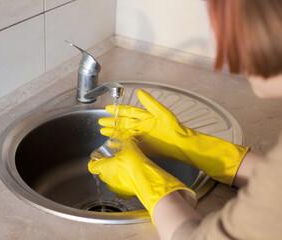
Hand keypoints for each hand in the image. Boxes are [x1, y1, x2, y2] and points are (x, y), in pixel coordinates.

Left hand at [88, 138, 195, 219]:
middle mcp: (107, 179)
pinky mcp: (124, 194)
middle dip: (107, 166)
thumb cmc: (135, 164)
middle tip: (114, 160)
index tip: (96, 159)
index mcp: (104, 167)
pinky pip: (121, 190)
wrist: (147, 179)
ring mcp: (115, 188)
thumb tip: (126, 138)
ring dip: (115, 175)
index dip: (93, 162)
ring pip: (111, 181)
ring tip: (124, 169)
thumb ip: (125, 142)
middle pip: (102, 172)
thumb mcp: (130, 147)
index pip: (92, 166)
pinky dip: (123, 185)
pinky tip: (129, 179)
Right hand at [99, 90, 249, 185]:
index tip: (108, 108)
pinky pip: (128, 143)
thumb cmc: (174, 128)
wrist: (181, 144)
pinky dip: (119, 142)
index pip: (128, 111)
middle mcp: (142, 126)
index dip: (118, 110)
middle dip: (112, 122)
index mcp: (146, 116)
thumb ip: (150, 103)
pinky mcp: (142, 146)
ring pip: (123, 133)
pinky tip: (112, 142)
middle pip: (123, 123)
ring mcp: (141, 136)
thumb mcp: (162, 112)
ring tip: (103, 131)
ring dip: (113, 132)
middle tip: (100, 121)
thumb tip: (140, 92)